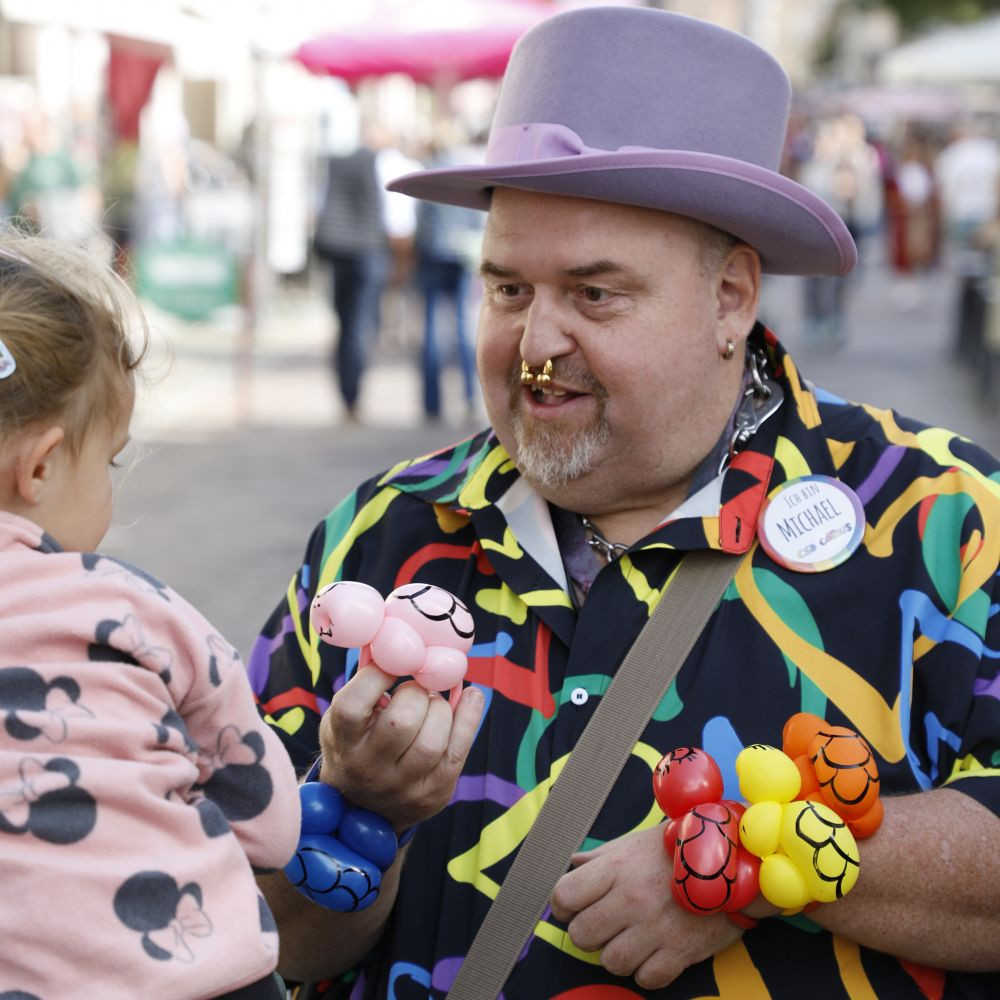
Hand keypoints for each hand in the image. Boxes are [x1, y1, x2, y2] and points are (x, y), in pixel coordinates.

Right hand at [318, 664, 483, 830]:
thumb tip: (390, 632)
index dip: (379, 674)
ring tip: (434, 702)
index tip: (396, 660)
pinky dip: (469, 716)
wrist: (363, 808)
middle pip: (401, 722)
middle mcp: (367, 768)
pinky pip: (459, 750)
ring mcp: (402, 786)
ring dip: (441, 708)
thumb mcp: (345, 717)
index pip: (353, 704)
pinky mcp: (434, 793)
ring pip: (433, 740)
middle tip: (418, 687)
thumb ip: (366, 680)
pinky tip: (471, 697)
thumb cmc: (356, 743)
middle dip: (416, 693)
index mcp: (341, 741)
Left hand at [550, 826, 743, 988]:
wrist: (734, 860)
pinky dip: (646, 970)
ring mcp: (656, 928)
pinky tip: (654, 952)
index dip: (563, 905)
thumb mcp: (635, 843)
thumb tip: (571, 863)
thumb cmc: (678, 849)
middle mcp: (631, 899)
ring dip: (617, 954)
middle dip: (588, 932)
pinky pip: (645, 979)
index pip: (564, 895)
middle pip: (582, 935)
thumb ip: (600, 857)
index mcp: (617, 868)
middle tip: (604, 925)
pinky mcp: (680, 952)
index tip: (573, 906)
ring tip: (632, 938)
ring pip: (611, 961)